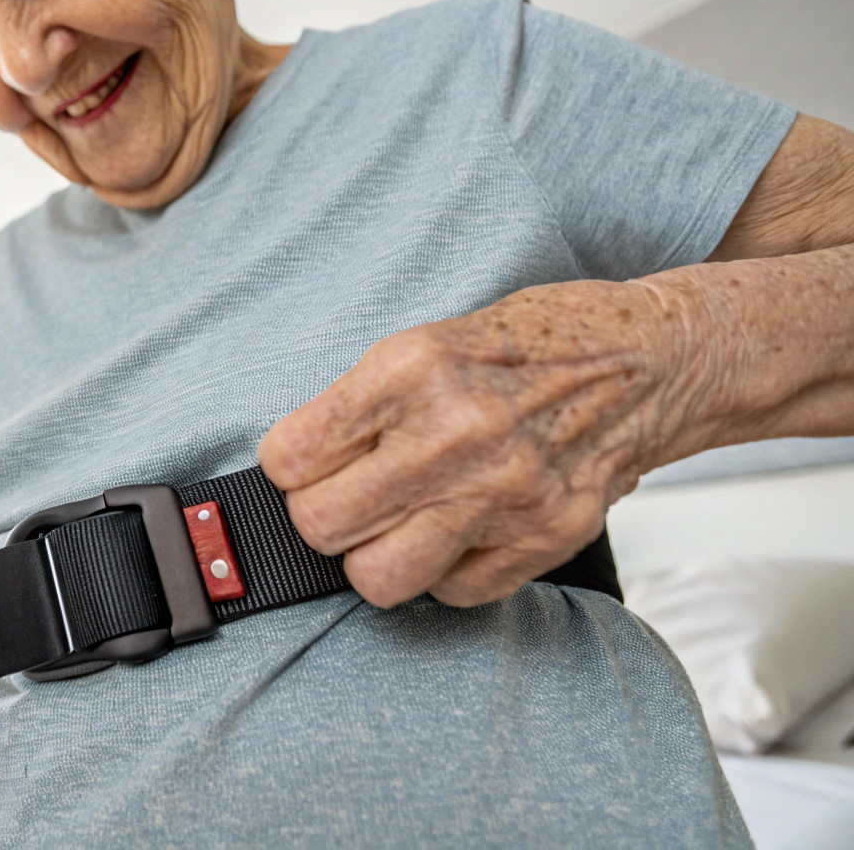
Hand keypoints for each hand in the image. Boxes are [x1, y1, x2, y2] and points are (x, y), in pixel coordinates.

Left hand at [259, 280, 684, 608]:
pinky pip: (452, 592)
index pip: (292, 456)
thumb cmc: (530, 344)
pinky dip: (444, 571)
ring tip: (394, 523)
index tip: (301, 465)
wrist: (648, 359)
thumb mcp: (426, 342)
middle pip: (321, 526)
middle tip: (344, 497)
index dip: (286, 466)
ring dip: (374, 557)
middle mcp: (454, 432)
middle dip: (319, 517)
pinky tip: (458, 530)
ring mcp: (503, 492)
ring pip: (377, 578)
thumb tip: (293, 469)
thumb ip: (360, 405)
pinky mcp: (545, 536)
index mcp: (412, 369)